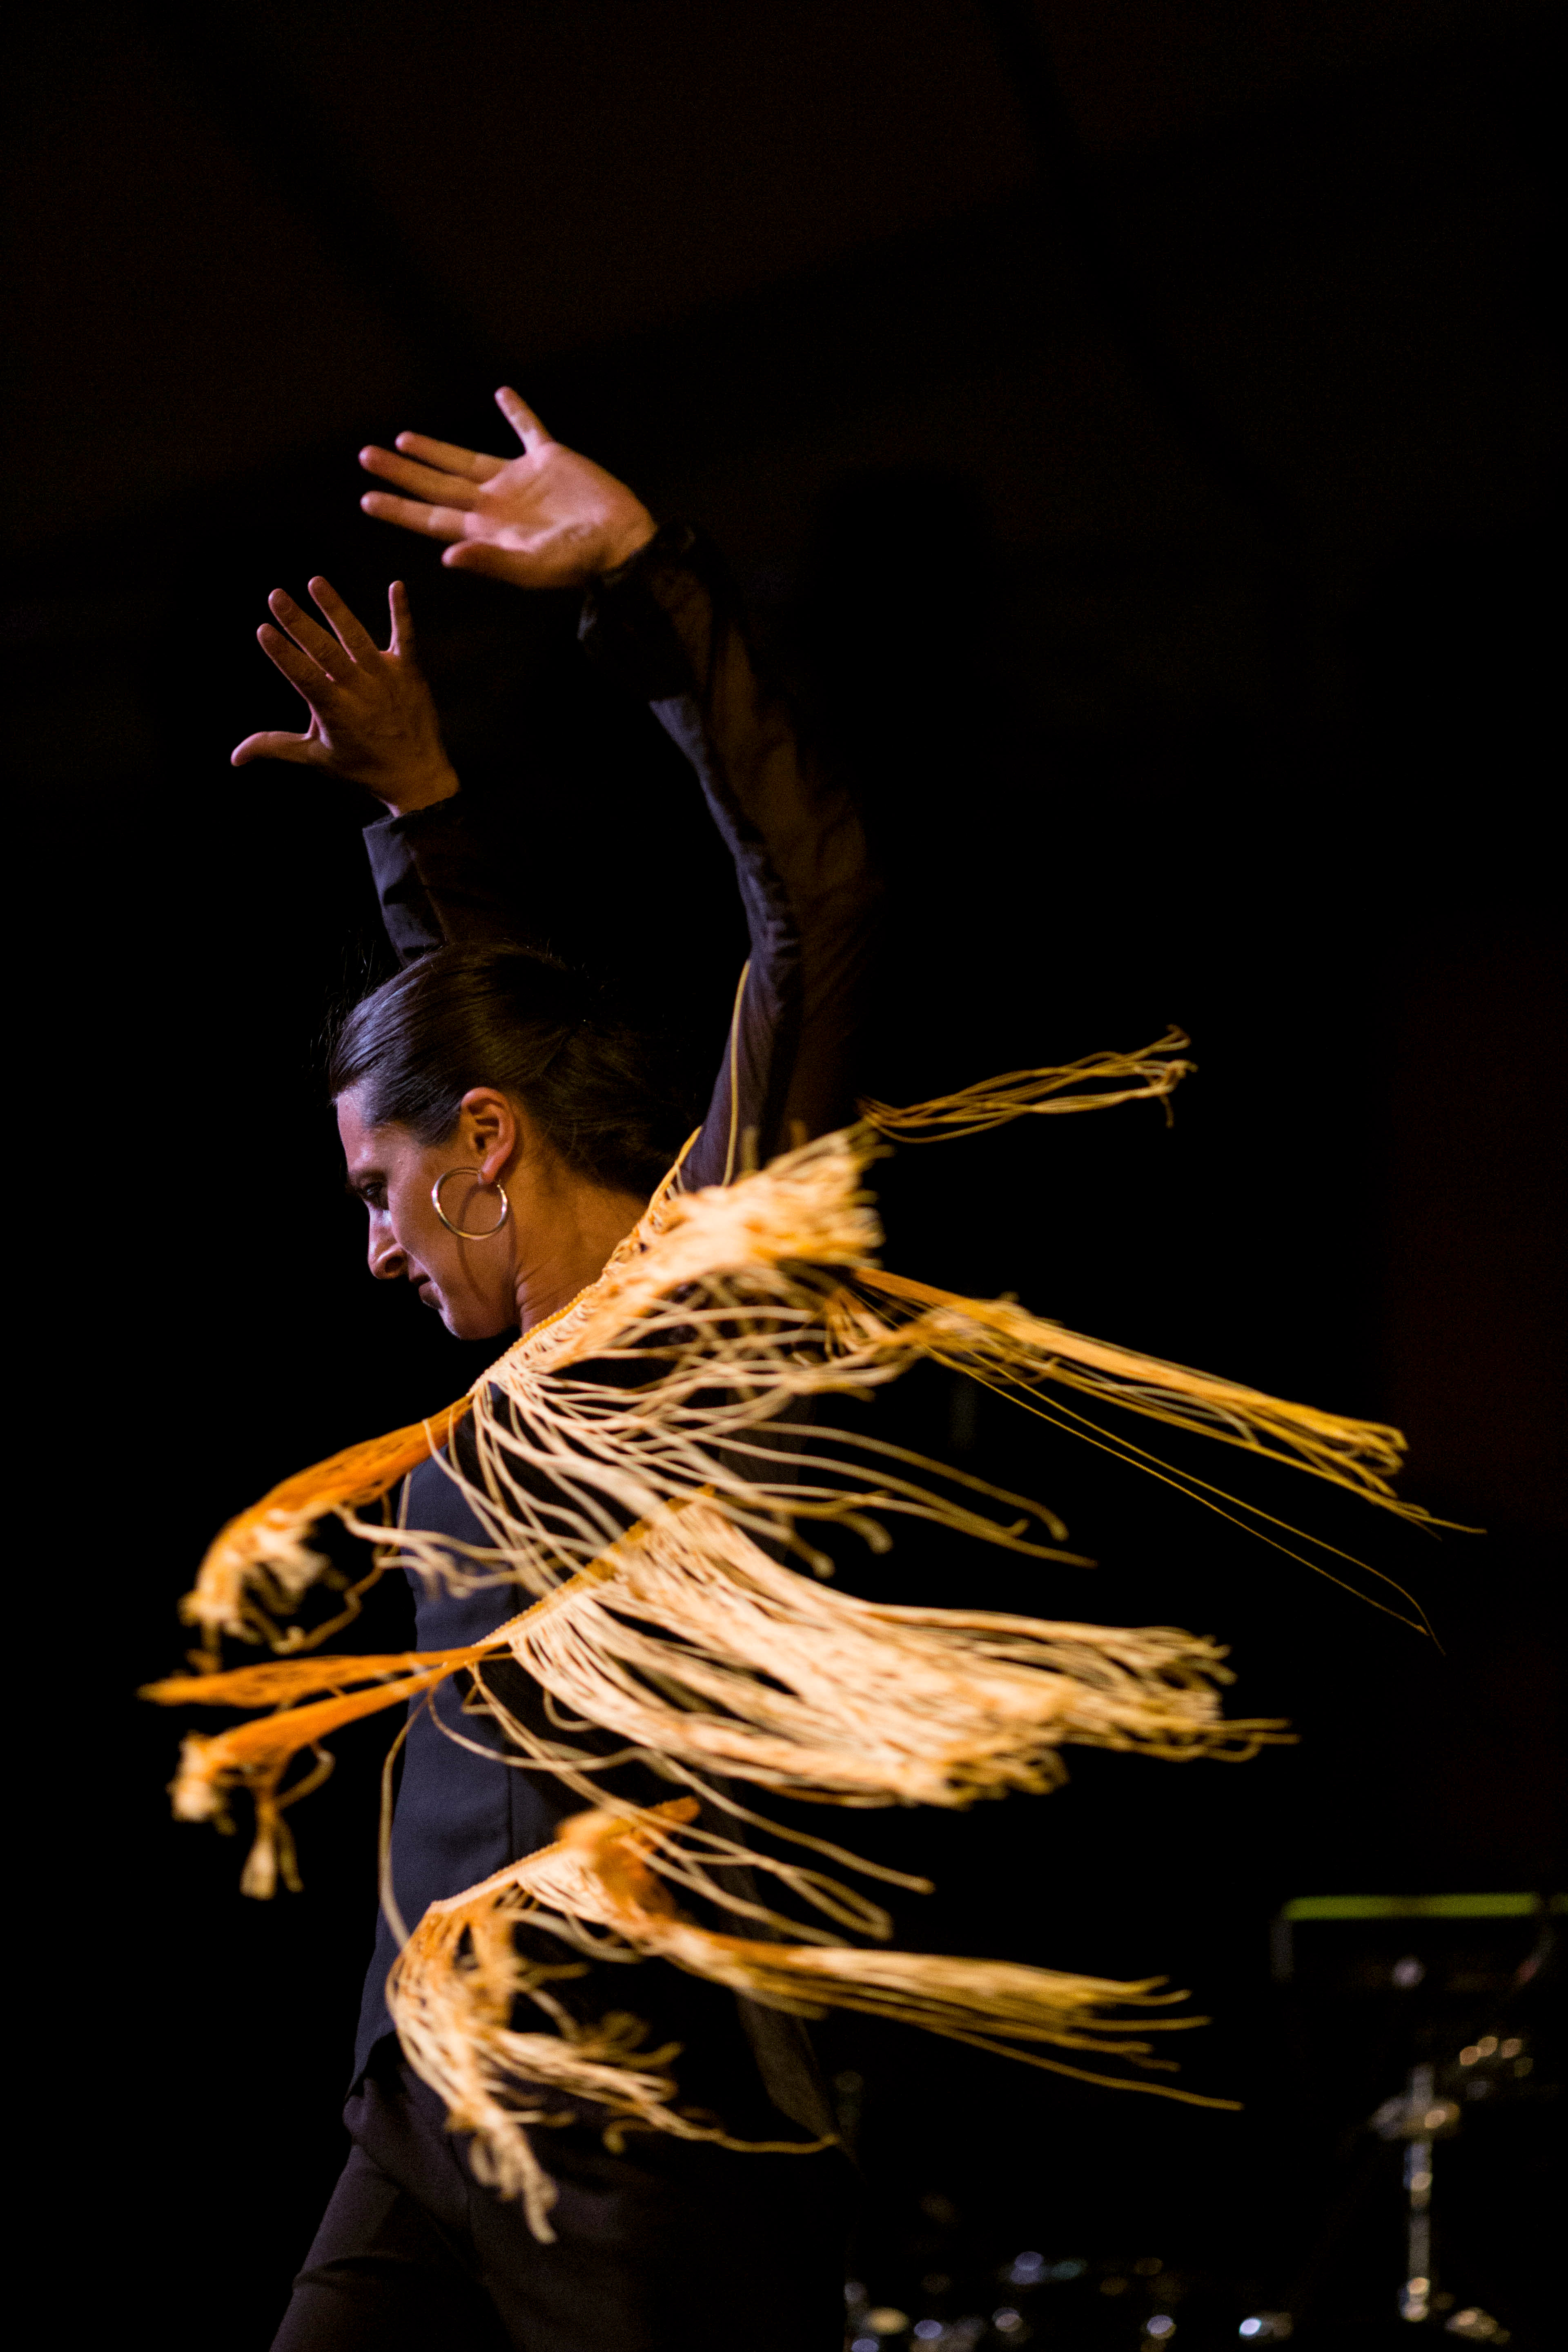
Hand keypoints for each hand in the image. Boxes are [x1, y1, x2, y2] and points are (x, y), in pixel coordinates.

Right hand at [231, 577, 458, 812]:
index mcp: (334, 710)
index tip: (263, 629)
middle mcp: (358, 690)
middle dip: (299, 623)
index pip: (303, 676)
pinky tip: (397, 585)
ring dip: (335, 609)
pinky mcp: (408, 671)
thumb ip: (274, 746)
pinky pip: (406, 637)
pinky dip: (401, 612)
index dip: (283, 654)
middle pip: (324, 651)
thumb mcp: (315, 757)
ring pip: (356, 638)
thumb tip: (234, 757)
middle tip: (276, 596)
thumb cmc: (361, 767)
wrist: (416, 776)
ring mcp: (384, 678)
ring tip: (315, 582)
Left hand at [358, 388, 656, 588]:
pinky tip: (502, 394)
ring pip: (465, 460)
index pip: (432, 518)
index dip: (399, 509)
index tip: (367, 499)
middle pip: (437, 485)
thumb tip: (447, 558)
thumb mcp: (534, 568)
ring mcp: (520, 481)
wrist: (623, 542)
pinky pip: (527, 429)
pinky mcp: (550, 460)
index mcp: (487, 530)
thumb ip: (491, 562)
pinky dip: (517, 411)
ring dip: (435, 449)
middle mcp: (496, 504)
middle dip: (402, 472)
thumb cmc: (580, 563)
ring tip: (403, 438)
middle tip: (367, 456)